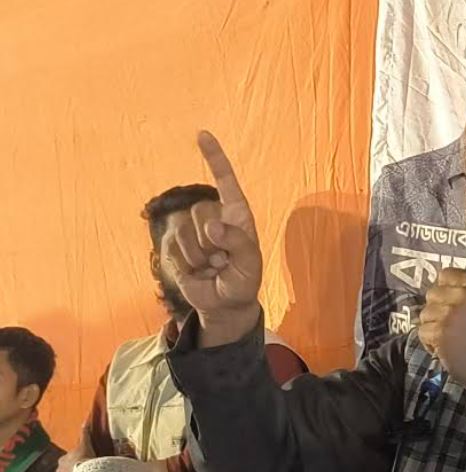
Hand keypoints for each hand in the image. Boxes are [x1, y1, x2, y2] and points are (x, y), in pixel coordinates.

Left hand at [56, 425, 95, 471]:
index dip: (75, 459)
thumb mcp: (85, 445)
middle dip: (71, 470)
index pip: (68, 458)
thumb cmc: (84, 460)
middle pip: (65, 469)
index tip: (82, 460)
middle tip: (83, 471)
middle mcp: (58, 470)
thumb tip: (85, 421)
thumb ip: (84, 434)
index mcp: (63, 459)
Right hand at [162, 131, 262, 345]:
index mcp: (237, 213)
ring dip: (199, 256)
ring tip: (212, 267)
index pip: (226, 180)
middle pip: (201, 211)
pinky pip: (174, 247)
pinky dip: (186, 264)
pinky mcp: (175, 245)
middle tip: (223, 260)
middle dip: (211, 241)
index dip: (214, 157)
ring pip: (185, 230)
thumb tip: (211, 227)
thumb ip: (237, 242)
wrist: (224, 303)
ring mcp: (192, 230)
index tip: (202, 134)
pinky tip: (198, 271)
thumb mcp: (250, 264)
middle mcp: (214, 216)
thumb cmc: (243, 280)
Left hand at [418, 268, 465, 388]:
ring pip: (425, 314)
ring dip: (433, 327)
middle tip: (450, 325)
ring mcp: (450, 313)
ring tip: (450, 339)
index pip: (446, 274)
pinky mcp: (440, 331)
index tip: (448, 302)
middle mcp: (464, 295)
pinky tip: (445, 349)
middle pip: (432, 294)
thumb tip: (445, 288)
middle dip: (437, 310)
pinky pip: (423, 331)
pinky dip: (430, 343)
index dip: (444, 289)